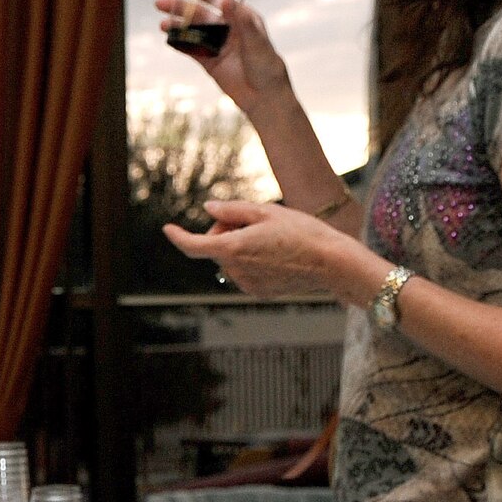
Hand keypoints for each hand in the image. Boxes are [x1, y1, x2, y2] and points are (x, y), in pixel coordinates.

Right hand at [154, 0, 295, 118]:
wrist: (264, 97)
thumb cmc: (267, 66)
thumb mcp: (257, 41)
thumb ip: (241, 21)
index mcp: (240, 16)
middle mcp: (227, 27)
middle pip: (199, 12)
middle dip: (179, 6)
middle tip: (160, 3)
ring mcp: (217, 44)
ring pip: (192, 30)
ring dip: (177, 25)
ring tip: (162, 24)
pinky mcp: (209, 61)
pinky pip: (191, 49)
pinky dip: (179, 43)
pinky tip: (169, 38)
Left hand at [161, 199, 366, 299]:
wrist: (333, 263)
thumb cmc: (303, 232)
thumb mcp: (266, 212)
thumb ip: (232, 210)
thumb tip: (208, 209)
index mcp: (233, 249)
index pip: (193, 245)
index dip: (178, 236)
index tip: (168, 228)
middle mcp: (236, 270)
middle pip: (215, 246)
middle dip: (225, 230)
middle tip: (252, 219)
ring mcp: (248, 284)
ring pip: (231, 259)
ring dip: (239, 246)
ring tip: (271, 237)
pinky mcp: (260, 292)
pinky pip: (246, 272)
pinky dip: (252, 260)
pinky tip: (277, 253)